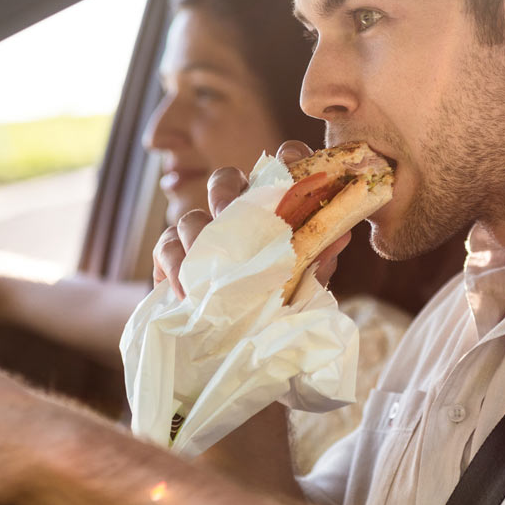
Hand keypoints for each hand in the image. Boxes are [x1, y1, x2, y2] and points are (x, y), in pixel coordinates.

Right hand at [152, 141, 351, 297]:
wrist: (242, 345)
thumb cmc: (278, 306)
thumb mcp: (304, 286)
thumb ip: (317, 263)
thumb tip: (338, 237)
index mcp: (272, 209)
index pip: (281, 168)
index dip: (286, 158)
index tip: (291, 163)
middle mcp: (235, 213)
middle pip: (224, 180)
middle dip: (225, 193)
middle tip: (228, 213)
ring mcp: (201, 233)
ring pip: (191, 215)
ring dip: (196, 236)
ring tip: (205, 267)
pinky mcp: (173, 255)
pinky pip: (165, 246)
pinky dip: (173, 265)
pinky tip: (184, 291)